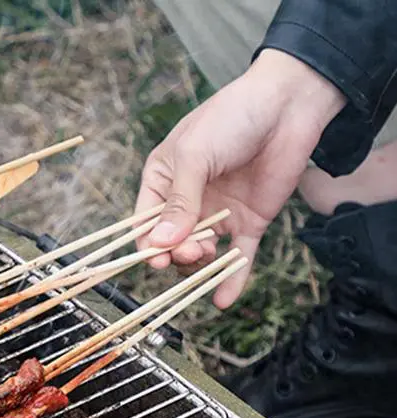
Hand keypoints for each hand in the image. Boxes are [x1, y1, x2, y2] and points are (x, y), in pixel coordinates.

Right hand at [135, 49, 345, 306]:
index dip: (147, 245)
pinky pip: (237, 256)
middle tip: (189, 250)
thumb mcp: (195, 156)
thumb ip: (180, 202)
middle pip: (170, 244)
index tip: (156, 257)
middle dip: (176, 253)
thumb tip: (160, 244)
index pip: (144, 224)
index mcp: (163, 182)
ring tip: (205, 254)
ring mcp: (218, 214)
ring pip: (199, 253)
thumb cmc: (231, 117)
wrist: (287, 102)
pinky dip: (231, 279)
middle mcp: (187, 202)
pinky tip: (223, 301)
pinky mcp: (249, 221)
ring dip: (198, 262)